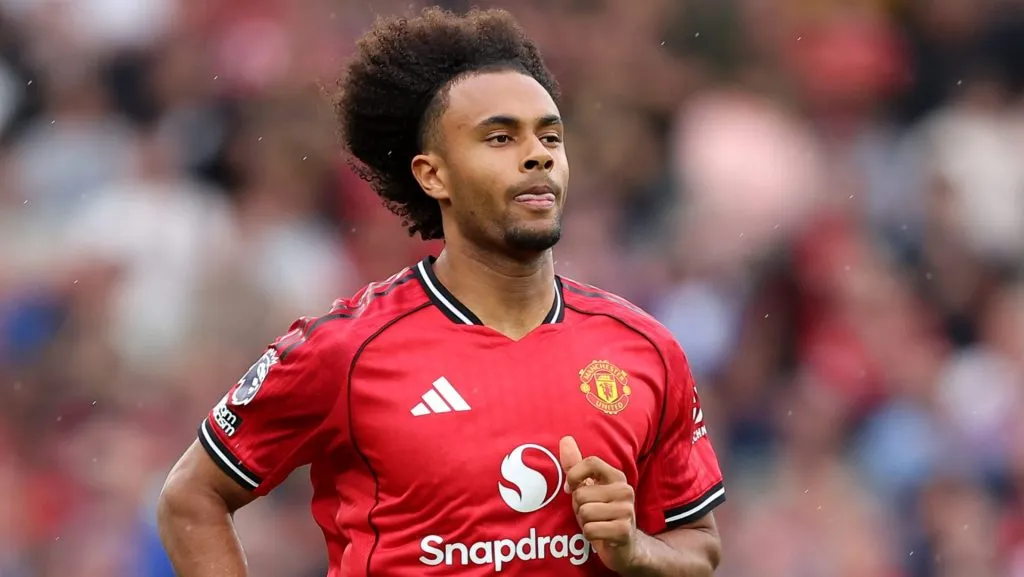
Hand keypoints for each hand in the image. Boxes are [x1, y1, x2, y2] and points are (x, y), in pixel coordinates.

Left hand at [559, 435, 639, 571]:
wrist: (625, 546)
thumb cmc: (602, 514)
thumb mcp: (588, 488)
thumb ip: (576, 465)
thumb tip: (565, 439)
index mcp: (616, 476)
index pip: (590, 462)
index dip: (574, 476)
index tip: (571, 488)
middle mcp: (625, 490)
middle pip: (581, 494)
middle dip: (579, 508)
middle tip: (591, 514)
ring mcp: (627, 511)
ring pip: (585, 513)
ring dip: (585, 523)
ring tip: (597, 524)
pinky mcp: (624, 531)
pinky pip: (590, 530)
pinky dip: (590, 535)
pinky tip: (601, 535)